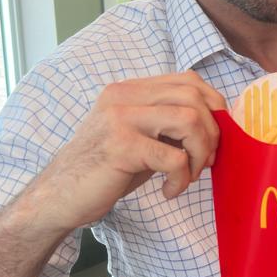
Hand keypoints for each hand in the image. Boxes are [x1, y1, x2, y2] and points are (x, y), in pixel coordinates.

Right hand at [27, 72, 226, 232]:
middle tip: (205, 162)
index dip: (213, 107)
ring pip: (189, 121)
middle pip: (194, 98)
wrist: (58, 196)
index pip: (189, 80)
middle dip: (212, 133)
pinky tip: (169, 191)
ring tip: (188, 176)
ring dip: (200, 154)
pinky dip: (181, 179)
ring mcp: (121, 119)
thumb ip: (168, 123)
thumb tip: (217, 125)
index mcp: (130, 89)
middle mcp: (124, 96)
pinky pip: (174, 158)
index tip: (215, 138)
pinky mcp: (121, 147)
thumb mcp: (138, 136)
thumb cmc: (104, 170)